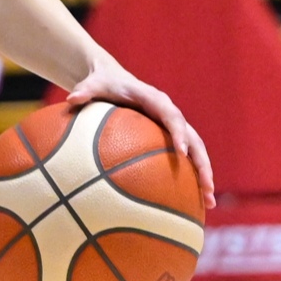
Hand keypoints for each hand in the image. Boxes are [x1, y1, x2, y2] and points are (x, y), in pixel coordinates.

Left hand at [64, 62, 217, 210]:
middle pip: (193, 139)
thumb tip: (71, 99)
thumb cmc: (102, 82)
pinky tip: (190, 201)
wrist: (112, 77)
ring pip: (195, 151)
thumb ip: (85, 91)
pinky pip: (183, 157)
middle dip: (202, 163)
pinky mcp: (169, 135)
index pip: (172, 117)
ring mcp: (172, 125)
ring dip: (204, 175)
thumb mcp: (92, 84)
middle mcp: (169, 112)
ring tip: (209, 202)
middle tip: (207, 188)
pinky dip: (190, 176)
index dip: (178, 134)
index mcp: (155, 100)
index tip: (181, 154)